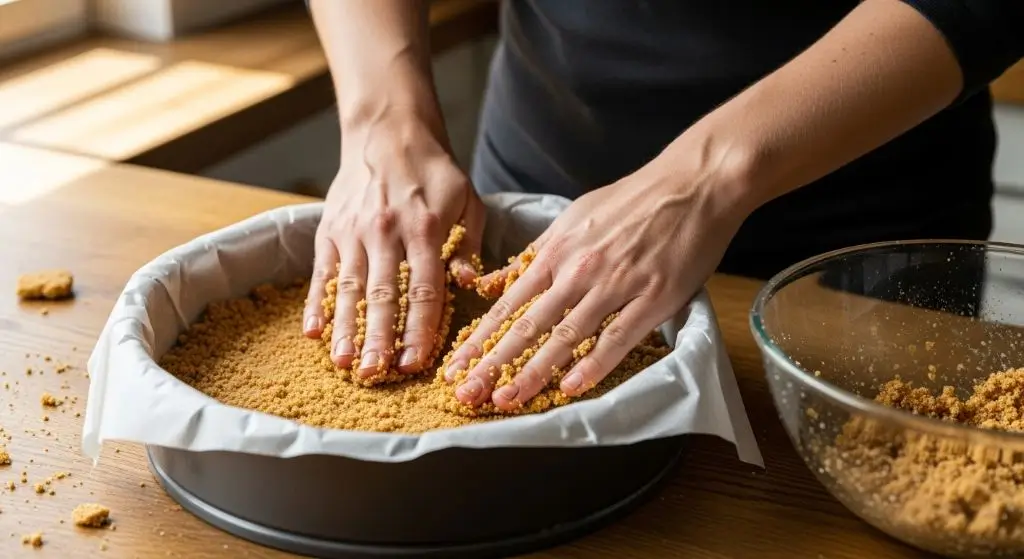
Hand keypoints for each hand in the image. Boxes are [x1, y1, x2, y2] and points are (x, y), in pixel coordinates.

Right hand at [303, 112, 484, 379]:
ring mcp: (353, 232)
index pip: (423, 289)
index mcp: (424, 229)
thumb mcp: (468, 200)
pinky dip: (315, 302)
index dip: (421, 329)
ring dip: (346, 328)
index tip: (417, 361)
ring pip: (349, 288)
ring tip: (343, 363)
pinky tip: (311, 332)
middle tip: (376, 375)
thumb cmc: (434, 171)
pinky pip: (321, 272)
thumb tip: (469, 283)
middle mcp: (385, 232)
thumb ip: (469, 244)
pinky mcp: (329, 230)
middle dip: (380, 339)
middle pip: (383, 295)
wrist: (387, 130)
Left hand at [443, 163, 746, 408]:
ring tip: (507, 399)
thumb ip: (539, 251)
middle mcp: (579, 270)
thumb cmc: (635, 199)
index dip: (481, 336)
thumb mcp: (575, 214)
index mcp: (557, 249)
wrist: (693, 183)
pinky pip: (617, 339)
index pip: (508, 302)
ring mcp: (615, 286)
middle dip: (492, 363)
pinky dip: (593, 366)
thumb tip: (503, 277)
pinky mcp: (652, 299)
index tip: (457, 363)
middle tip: (467, 393)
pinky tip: (570, 388)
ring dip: (533, 372)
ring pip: (566, 337)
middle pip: (528, 325)